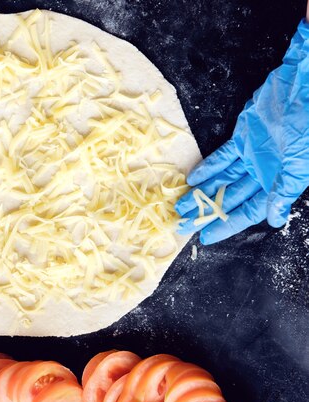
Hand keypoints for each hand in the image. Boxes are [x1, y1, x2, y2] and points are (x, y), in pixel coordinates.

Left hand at [175, 18, 308, 244]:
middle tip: (183, 223)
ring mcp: (253, 155)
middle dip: (208, 211)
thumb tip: (273, 221)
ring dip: (203, 192)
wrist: (305, 88)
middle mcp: (264, 173)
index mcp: (280, 183)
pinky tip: (192, 179)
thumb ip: (283, 192)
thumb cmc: (308, 127)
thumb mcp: (299, 165)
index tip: (206, 237)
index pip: (250, 211)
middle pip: (232, 198)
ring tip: (182, 205)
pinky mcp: (243, 137)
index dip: (228, 224)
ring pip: (223, 179)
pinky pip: (222, 157)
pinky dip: (208, 167)